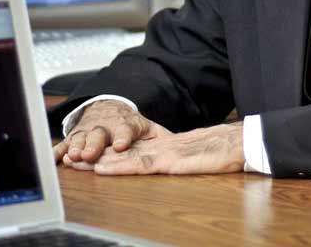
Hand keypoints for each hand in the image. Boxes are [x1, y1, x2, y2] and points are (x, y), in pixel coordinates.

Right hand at [53, 100, 171, 165]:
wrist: (107, 107)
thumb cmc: (130, 125)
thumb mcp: (149, 128)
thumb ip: (161, 138)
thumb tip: (181, 147)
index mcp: (125, 124)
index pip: (125, 129)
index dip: (122, 136)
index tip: (121, 145)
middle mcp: (104, 127)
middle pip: (98, 135)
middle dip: (93, 144)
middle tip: (90, 154)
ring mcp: (88, 131)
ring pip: (80, 138)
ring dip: (76, 147)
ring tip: (73, 157)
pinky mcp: (75, 136)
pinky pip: (65, 143)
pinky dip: (58, 151)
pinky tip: (55, 159)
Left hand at [88, 123, 245, 174]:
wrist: (239, 143)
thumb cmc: (222, 151)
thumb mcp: (195, 156)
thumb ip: (179, 159)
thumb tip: (170, 164)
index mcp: (165, 146)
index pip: (131, 149)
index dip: (108, 152)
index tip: (88, 156)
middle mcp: (159, 146)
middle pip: (122, 151)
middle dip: (96, 154)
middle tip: (70, 158)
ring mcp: (163, 152)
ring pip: (124, 156)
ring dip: (100, 159)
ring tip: (78, 162)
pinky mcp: (170, 161)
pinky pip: (140, 164)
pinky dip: (120, 166)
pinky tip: (105, 168)